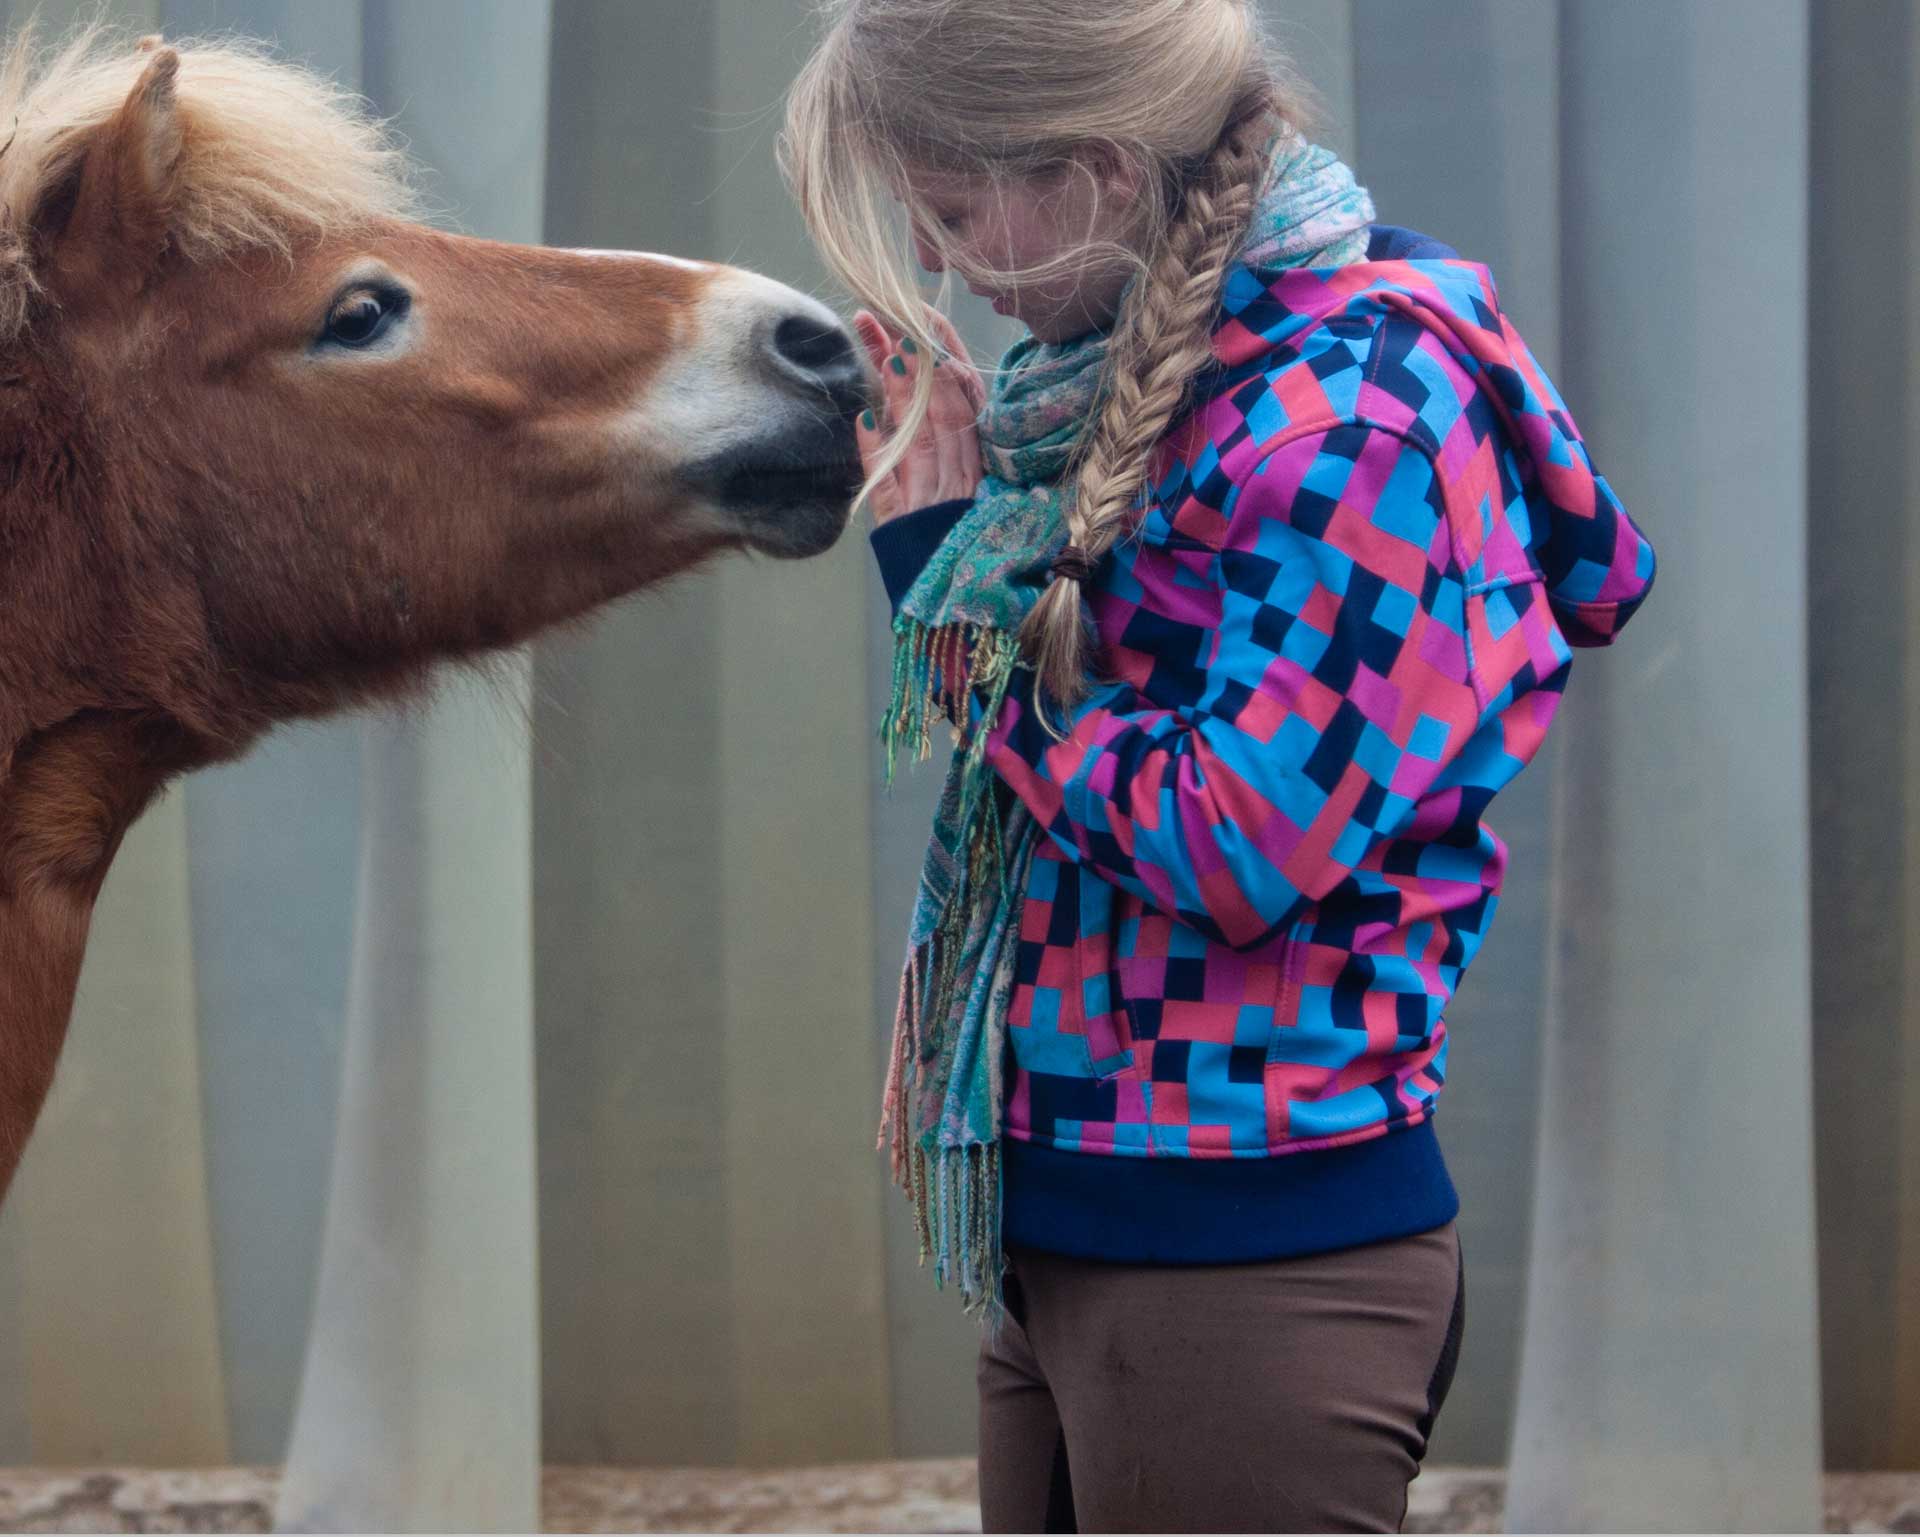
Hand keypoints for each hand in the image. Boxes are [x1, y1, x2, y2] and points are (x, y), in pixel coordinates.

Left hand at [853, 307, 986, 524]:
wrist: (953, 597)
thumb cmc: (950, 539)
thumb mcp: (959, 490)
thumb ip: (945, 446)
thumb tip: (924, 394)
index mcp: (973, 470)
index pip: (962, 408)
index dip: (947, 366)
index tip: (926, 327)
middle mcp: (955, 482)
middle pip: (940, 415)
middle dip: (919, 368)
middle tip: (894, 326)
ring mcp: (928, 504)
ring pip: (920, 441)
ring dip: (905, 398)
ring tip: (888, 358)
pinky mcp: (902, 527)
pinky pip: (887, 488)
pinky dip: (875, 454)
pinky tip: (863, 421)